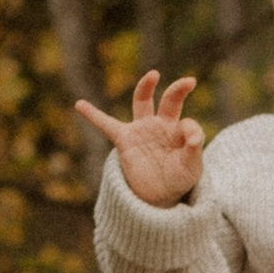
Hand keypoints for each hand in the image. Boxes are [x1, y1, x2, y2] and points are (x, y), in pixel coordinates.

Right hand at [76, 70, 203, 208]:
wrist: (158, 197)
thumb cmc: (178, 180)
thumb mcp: (191, 167)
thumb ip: (194, 149)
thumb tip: (194, 136)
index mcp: (179, 132)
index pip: (188, 123)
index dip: (191, 131)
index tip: (193, 142)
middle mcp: (161, 126)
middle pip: (169, 101)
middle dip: (178, 90)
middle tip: (190, 82)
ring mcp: (142, 130)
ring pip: (142, 102)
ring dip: (146, 87)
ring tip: (154, 75)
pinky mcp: (125, 140)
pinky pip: (107, 125)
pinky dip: (93, 115)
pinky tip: (79, 104)